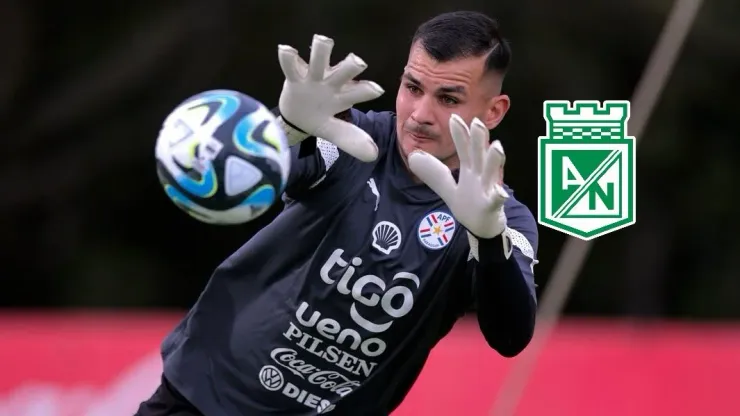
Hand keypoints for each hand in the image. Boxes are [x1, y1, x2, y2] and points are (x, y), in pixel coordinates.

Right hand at [277, 34, 383, 161]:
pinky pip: (291, 66)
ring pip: (318, 61)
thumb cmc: (320, 117)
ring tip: (322, 40)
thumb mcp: (335, 131)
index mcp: (344, 96)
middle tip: (357, 61)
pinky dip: (288, 58)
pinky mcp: (295, 77)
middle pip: (344, 72)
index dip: (367, 90)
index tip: (377, 89)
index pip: (359, 92)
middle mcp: (332, 83)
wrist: (296, 115)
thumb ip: (351, 140)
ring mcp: (313, 78)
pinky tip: (285, 50)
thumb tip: (373, 155)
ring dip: (321, 51)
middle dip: (350, 66)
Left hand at [408, 114, 508, 239]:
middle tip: (477, 122)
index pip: (464, 149)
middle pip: (479, 155)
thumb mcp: (448, 187)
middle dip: (479, 139)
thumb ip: (433, 172)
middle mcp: (480, 176)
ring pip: (492, 173)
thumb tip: (413, 156)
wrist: (484, 228)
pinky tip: (500, 192)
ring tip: (497, 146)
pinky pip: (496, 201)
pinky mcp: (492, 206)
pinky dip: (498, 196)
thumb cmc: (469, 204)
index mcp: (470, 170)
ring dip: (494, 160)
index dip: (460, 134)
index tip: (454, 117)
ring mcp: (488, 190)